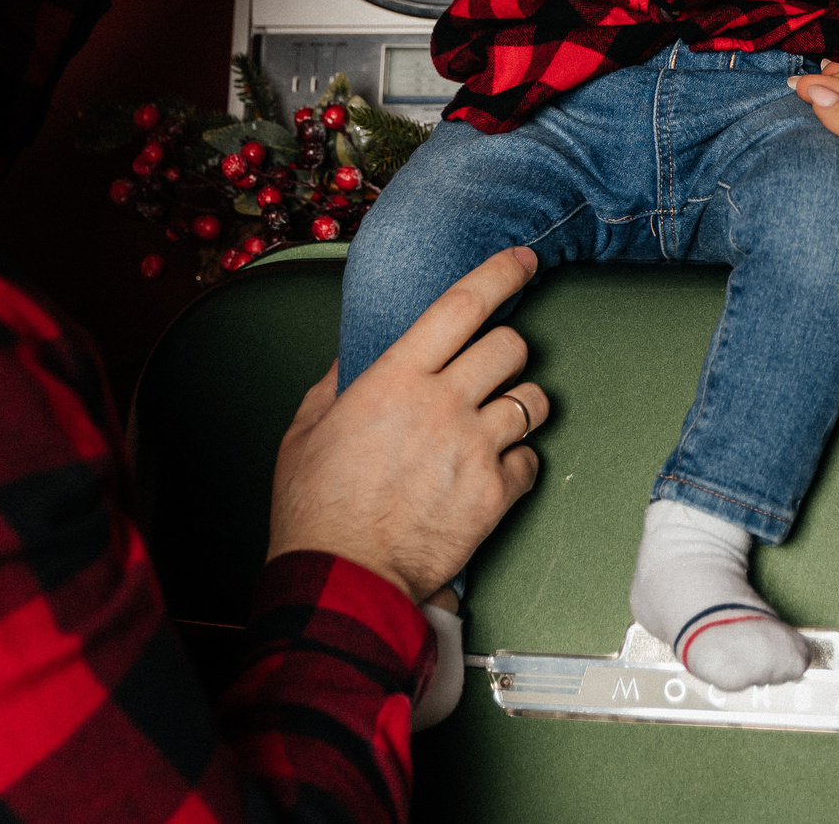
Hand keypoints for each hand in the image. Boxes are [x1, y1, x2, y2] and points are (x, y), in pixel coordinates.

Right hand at [267, 247, 548, 600]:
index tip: (523, 260)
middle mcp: (442, 404)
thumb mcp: (307, 432)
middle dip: (508, 352)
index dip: (500, 275)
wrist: (343, 578)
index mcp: (395, 378)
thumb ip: (335, 386)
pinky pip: (530, 460)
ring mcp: (474, 448)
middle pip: (510, 347)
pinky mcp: (494, 493)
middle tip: (492, 370)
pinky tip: (489, 474)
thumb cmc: (316, 509)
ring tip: (495, 424)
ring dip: (519, 406)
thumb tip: (352, 362)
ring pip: (532, 400)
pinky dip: (518, 463)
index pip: (461, 306)